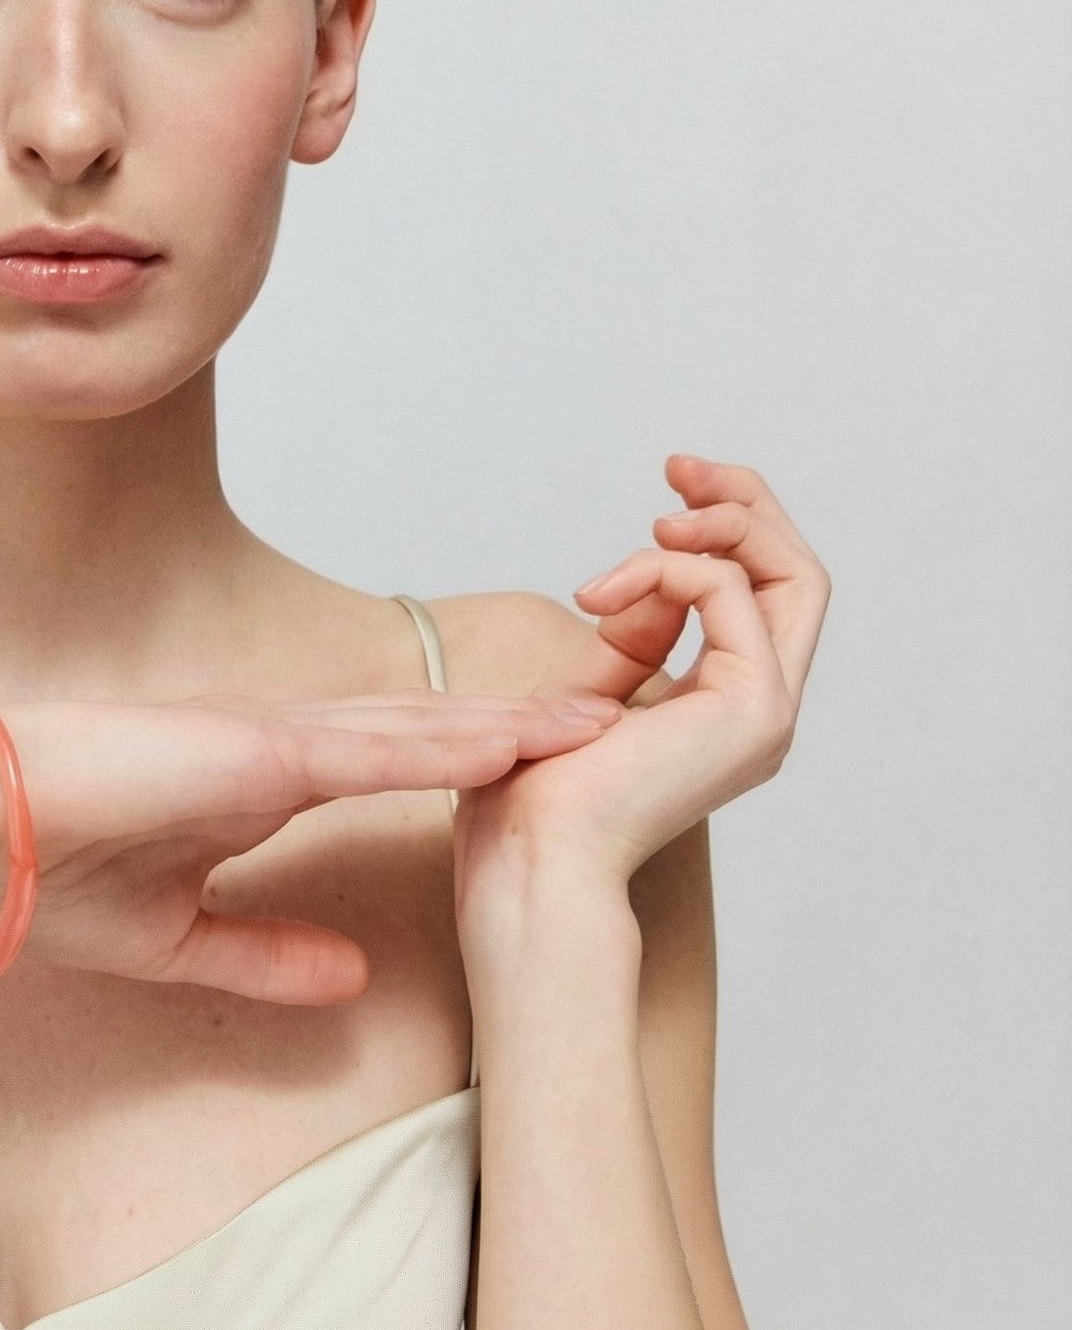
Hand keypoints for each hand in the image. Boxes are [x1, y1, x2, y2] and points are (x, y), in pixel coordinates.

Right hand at [0, 683, 623, 1005]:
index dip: (470, 762)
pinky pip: (372, 750)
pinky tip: (519, 741)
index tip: (546, 766)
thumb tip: (353, 980)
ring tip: (602, 717)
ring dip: (514, 725)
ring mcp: (267, 740)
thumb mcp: (175, 939)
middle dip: (523, 728)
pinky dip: (449, 744)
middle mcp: (277, 746)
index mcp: (258, 782)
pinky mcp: (249, 750)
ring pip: (419, 729)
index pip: (390, 768)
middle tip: (614, 719)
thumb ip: (266, 955)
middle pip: (427, 734)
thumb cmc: (35, 867)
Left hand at [451, 454, 831, 915]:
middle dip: (744, 501)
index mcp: (725, 710)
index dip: (727, 524)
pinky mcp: (752, 709)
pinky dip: (668, 571)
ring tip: (652, 528)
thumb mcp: (579, 694)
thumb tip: (645, 580)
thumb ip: (626, 640)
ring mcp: (766, 713)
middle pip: (799, 574)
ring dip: (720, 523)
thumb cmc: (531, 800)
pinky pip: (729, 593)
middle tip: (679, 468)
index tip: (669, 484)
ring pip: (792, 575)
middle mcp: (760, 711)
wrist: (529, 861)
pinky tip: (603, 596)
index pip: (765, 593)